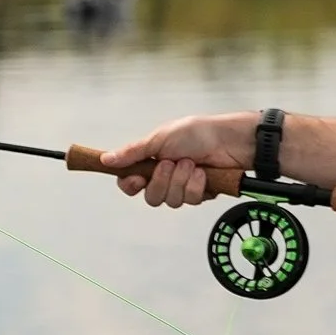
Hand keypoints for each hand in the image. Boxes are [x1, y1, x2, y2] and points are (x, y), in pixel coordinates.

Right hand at [103, 112, 256, 206]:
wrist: (229, 139)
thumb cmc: (197, 133)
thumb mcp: (160, 138)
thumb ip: (133, 153)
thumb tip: (106, 159)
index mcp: (151, 162)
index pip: (130, 184)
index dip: (131, 185)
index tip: (136, 179)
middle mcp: (165, 177)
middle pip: (151, 198)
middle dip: (162, 181)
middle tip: (172, 163)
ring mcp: (182, 187)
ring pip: (171, 201)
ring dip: (182, 181)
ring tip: (192, 163)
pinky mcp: (200, 194)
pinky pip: (191, 200)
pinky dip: (197, 185)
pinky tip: (203, 172)